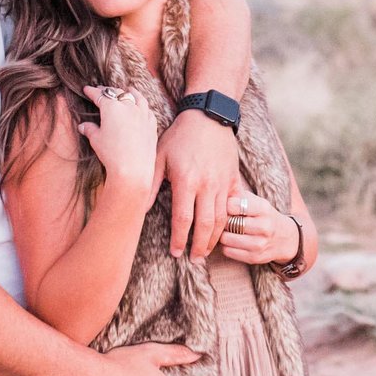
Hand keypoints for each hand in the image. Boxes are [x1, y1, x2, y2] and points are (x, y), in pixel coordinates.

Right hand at [77, 87, 158, 199]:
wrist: (133, 168)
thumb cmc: (112, 154)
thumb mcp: (97, 140)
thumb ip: (90, 129)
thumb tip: (83, 126)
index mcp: (111, 107)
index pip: (99, 95)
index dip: (92, 92)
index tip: (86, 89)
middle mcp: (128, 106)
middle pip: (117, 93)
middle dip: (108, 91)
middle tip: (101, 91)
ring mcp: (142, 113)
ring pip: (135, 96)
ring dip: (129, 92)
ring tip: (127, 90)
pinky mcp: (151, 123)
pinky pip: (147, 109)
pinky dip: (142, 104)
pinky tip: (141, 106)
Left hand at [161, 109, 238, 258]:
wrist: (209, 116)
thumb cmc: (180, 136)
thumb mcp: (159, 156)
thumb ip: (151, 184)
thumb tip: (139, 209)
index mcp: (187, 181)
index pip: (183, 220)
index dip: (179, 240)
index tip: (175, 253)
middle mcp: (207, 185)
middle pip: (207, 225)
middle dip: (200, 246)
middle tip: (193, 259)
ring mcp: (224, 183)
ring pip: (223, 219)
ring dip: (215, 238)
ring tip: (206, 250)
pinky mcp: (234, 179)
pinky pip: (235, 206)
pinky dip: (230, 222)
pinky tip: (224, 231)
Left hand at [217, 192, 300, 265]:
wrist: (285, 238)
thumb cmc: (263, 216)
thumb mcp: (257, 202)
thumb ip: (239, 195)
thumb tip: (218, 194)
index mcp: (264, 209)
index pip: (234, 205)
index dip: (224, 205)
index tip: (224, 206)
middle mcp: (264, 226)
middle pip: (229, 223)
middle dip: (222, 221)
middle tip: (221, 219)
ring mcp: (259, 244)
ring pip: (226, 239)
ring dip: (221, 234)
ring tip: (225, 230)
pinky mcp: (254, 257)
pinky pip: (228, 251)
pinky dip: (225, 245)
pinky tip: (230, 241)